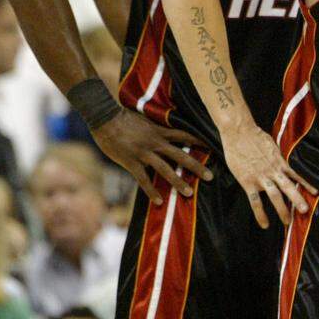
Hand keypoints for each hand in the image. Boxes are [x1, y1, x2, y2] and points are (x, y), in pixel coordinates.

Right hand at [92, 109, 213, 204]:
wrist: (105, 118)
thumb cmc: (124, 116)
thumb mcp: (145, 119)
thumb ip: (156, 127)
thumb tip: (165, 131)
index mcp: (160, 131)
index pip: (185, 135)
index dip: (199, 141)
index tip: (213, 147)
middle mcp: (156, 142)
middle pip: (181, 155)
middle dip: (196, 166)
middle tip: (210, 177)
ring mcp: (144, 153)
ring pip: (165, 169)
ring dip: (178, 182)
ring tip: (189, 193)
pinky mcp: (132, 162)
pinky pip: (144, 179)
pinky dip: (151, 191)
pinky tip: (159, 201)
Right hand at [221, 121, 314, 228]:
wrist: (239, 132)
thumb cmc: (254, 136)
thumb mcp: (271, 145)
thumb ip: (276, 156)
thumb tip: (281, 161)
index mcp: (279, 161)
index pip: (295, 175)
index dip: (306, 184)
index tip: (315, 193)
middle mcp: (273, 170)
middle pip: (288, 187)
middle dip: (297, 199)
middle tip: (305, 211)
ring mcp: (261, 177)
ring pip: (275, 196)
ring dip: (282, 209)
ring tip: (288, 221)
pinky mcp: (248, 182)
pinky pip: (256, 201)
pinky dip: (260, 214)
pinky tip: (265, 224)